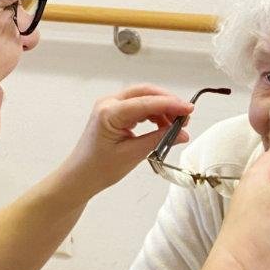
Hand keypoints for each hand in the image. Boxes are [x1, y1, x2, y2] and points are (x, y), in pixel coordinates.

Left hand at [63, 84, 192, 197]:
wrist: (80, 176)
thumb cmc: (100, 168)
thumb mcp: (133, 154)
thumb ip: (159, 140)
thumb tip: (182, 133)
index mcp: (109, 113)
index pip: (146, 102)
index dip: (170, 104)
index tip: (189, 110)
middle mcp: (108, 103)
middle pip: (144, 92)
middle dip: (167, 102)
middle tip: (186, 115)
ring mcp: (110, 106)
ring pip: (142, 97)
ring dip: (161, 108)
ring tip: (176, 125)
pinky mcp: (113, 112)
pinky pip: (137, 106)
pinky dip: (152, 113)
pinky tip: (163, 125)